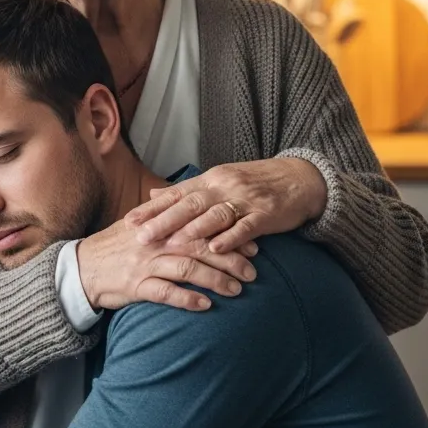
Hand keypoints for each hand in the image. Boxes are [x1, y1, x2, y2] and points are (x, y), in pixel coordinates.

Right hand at [76, 214, 257, 312]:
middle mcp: (155, 241)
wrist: (82, 267)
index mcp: (160, 224)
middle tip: (253, 270)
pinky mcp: (136, 286)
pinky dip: (187, 299)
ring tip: (237, 290)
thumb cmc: (115, 246)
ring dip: (216, 280)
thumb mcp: (140, 225)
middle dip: (231, 259)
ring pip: (188, 269)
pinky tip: (206, 305)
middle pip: (200, 246)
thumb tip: (197, 208)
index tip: (252, 242)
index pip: (200, 225)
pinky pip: (166, 293)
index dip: (228, 234)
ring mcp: (146, 263)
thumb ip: (167, 216)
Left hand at [125, 159, 327, 254]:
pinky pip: (246, 226)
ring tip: (173, 242)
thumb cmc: (253, 183)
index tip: (129, 221)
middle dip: (163, 221)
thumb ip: (186, 190)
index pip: (175, 194)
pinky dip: (231, 238)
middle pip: (189, 204)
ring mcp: (244, 199)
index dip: (151, 208)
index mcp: (209, 180)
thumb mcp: (218, 181)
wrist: (298, 178)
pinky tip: (217, 249)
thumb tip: (153, 194)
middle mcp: (223, 186)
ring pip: (215, 214)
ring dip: (193, 230)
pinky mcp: (266, 213)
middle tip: (141, 236)